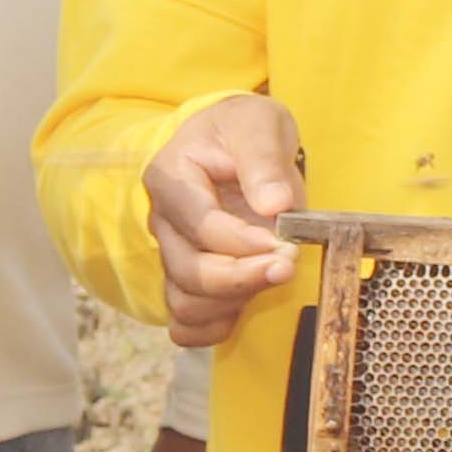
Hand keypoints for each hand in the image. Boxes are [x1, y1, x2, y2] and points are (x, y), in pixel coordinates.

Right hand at [140, 94, 308, 348]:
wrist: (235, 143)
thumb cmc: (244, 131)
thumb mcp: (259, 123)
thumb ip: (264, 158)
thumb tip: (275, 204)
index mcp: (170, 177)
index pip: (199, 225)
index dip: (242, 242)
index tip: (283, 242)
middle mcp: (163, 222)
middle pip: (187, 271)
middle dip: (241, 277)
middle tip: (287, 265)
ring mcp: (172, 254)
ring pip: (184, 303)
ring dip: (232, 302)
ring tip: (273, 279)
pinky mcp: (187, 280)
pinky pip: (185, 324)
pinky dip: (213, 328)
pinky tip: (246, 308)